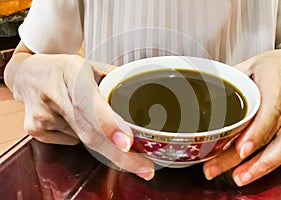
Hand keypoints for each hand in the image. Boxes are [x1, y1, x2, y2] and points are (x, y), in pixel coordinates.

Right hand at [4, 43, 154, 179]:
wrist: (26, 75)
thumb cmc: (61, 70)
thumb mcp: (86, 65)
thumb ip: (112, 78)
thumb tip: (139, 94)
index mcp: (72, 73)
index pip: (90, 103)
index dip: (109, 125)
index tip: (126, 143)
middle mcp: (55, 95)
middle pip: (90, 133)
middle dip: (120, 156)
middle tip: (144, 169)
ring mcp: (43, 116)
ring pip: (84, 138)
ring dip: (100, 137)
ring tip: (96, 119)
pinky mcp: (36, 130)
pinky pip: (72, 140)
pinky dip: (82, 135)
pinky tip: (74, 119)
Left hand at [203, 47, 280, 185]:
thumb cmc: (274, 67)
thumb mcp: (250, 65)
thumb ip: (229, 79)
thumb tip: (203, 90)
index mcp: (276, 83)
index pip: (269, 110)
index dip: (256, 132)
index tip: (241, 149)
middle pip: (272, 135)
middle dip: (244, 156)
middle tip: (216, 167)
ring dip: (259, 166)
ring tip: (237, 178)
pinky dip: (268, 163)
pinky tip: (250, 172)